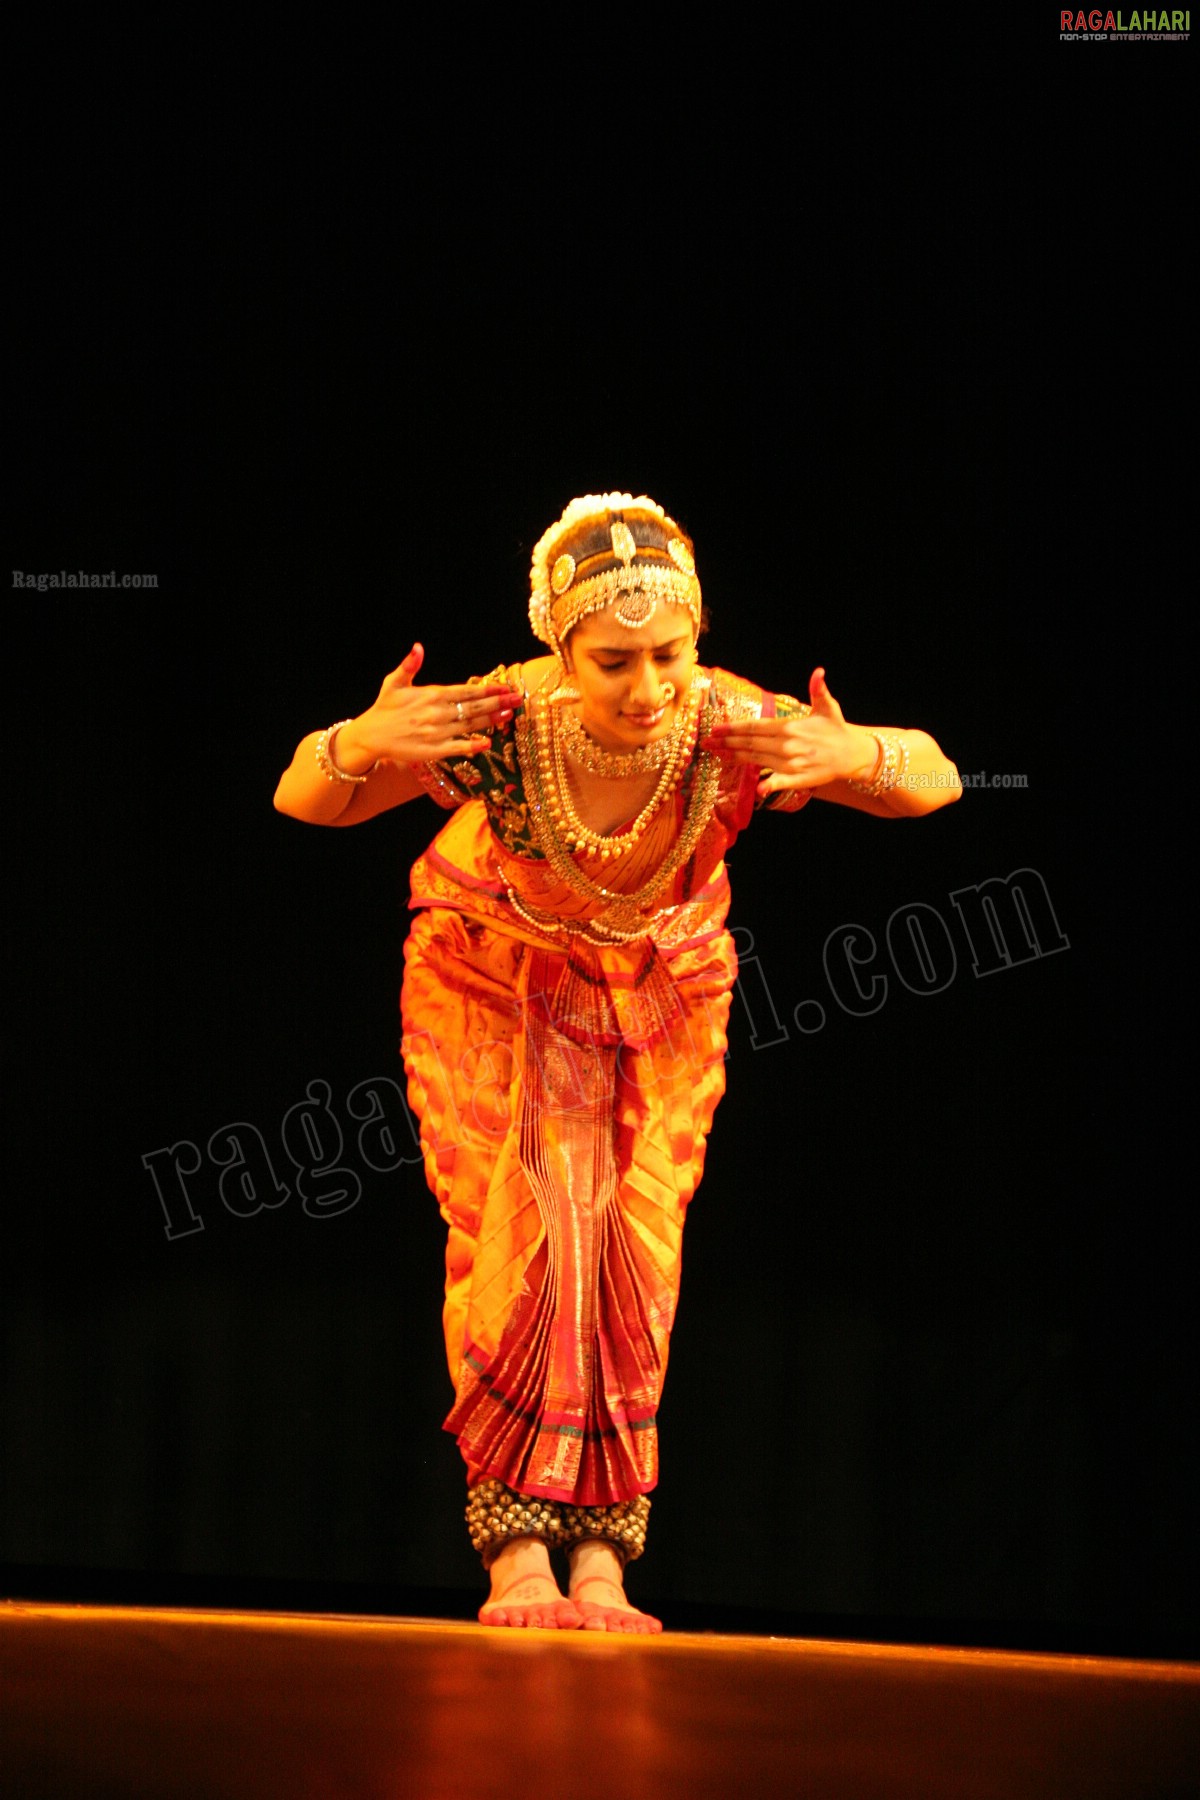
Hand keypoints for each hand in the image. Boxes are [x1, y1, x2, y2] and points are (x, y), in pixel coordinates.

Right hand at [337, 645, 521, 769]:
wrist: (371, 736)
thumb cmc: (385, 707)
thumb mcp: (394, 682)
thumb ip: (409, 665)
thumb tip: (418, 647)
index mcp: (431, 695)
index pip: (466, 691)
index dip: (488, 690)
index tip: (505, 687)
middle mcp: (437, 713)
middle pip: (473, 707)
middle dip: (497, 703)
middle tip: (518, 700)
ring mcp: (436, 733)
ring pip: (469, 726)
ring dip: (491, 721)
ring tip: (509, 715)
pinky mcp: (433, 750)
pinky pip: (457, 748)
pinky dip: (472, 746)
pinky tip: (487, 743)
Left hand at [699, 668, 877, 797]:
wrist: (852, 754)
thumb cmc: (836, 729)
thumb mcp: (828, 707)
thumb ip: (818, 690)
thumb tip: (819, 672)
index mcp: (789, 727)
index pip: (754, 727)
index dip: (733, 728)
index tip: (716, 728)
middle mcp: (786, 745)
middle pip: (749, 743)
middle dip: (726, 742)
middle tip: (706, 742)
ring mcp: (790, 763)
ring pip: (755, 759)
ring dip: (734, 757)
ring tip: (716, 754)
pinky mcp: (796, 778)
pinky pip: (777, 782)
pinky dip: (767, 786)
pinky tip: (756, 789)